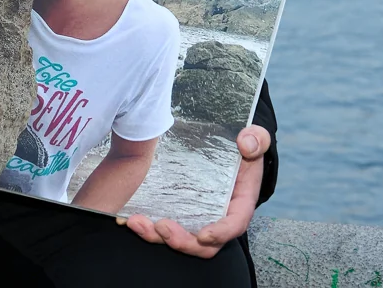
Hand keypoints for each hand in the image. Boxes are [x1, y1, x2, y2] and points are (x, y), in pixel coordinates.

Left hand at [117, 124, 270, 257]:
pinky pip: (163, 227)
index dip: (220, 233)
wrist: (228, 150)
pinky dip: (146, 227)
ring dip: (156, 236)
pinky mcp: (178, 213)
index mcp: (239, 204)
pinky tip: (127, 218)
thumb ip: (255, 139)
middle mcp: (218, 218)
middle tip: (161, 227)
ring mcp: (196, 218)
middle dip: (182, 241)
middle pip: (203, 244)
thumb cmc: (243, 148)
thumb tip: (246, 144)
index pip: (233, 225)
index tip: (204, 234)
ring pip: (180, 239)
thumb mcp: (254, 139)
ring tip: (136, 223)